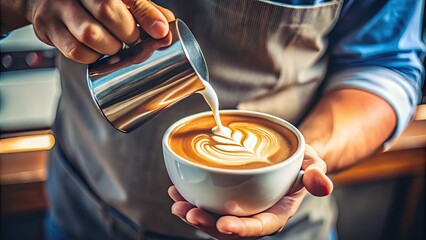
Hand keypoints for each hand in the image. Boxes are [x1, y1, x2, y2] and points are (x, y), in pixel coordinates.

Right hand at [25, 0, 174, 63]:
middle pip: (108, 12)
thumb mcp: (121, 0)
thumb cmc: (92, 2)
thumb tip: (166, 28)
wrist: (48, 1)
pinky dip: (92, 57)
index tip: (161, 32)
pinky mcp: (48, 27)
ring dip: (110, 48)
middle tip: (132, 39)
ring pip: (90, 34)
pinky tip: (96, 52)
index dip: (147, 15)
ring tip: (114, 45)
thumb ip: (144, 11)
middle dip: (127, 34)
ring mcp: (59, 7)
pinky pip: (76, 51)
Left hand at [168, 144, 332, 238]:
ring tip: (176, 203)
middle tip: (188, 212)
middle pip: (229, 229)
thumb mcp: (313, 165)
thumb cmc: (299, 165)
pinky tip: (176, 190)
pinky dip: (191, 199)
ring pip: (213, 219)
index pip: (258, 227)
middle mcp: (254, 216)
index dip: (241, 229)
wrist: (288, 160)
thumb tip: (324, 185)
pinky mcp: (227, 200)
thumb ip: (316, 175)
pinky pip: (208, 205)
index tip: (223, 224)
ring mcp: (239, 210)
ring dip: (193, 213)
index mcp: (275, 214)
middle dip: (207, 224)